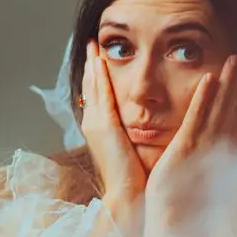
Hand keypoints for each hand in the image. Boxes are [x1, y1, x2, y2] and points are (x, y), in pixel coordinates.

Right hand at [80, 40, 146, 217]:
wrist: (128, 195)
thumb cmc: (136, 176)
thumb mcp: (133, 146)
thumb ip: (134, 130)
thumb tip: (146, 118)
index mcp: (101, 128)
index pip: (98, 94)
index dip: (97, 74)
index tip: (99, 55)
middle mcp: (94, 123)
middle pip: (91, 86)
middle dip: (91, 63)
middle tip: (91, 41)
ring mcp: (96, 124)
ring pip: (93, 86)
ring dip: (93, 63)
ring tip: (93, 43)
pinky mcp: (104, 127)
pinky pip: (101, 94)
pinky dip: (99, 76)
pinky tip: (100, 59)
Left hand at [143, 54, 236, 236]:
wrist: (173, 231)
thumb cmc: (186, 212)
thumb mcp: (199, 184)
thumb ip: (209, 166)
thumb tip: (219, 154)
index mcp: (218, 155)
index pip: (231, 120)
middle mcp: (216, 149)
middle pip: (231, 110)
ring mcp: (203, 148)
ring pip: (219, 109)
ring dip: (228, 84)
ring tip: (234, 60)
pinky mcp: (186, 151)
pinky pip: (197, 119)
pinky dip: (204, 99)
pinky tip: (209, 79)